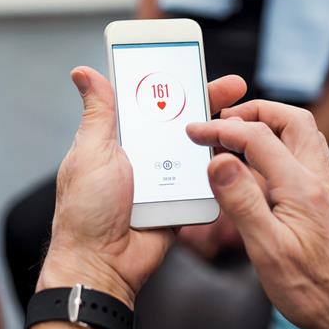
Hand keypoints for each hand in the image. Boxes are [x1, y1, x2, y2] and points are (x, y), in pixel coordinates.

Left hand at [39, 67, 246, 307]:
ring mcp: (163, 179)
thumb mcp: (91, 152)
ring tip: (244, 118)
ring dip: (219, 135)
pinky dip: (219, 171)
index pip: (149, 101)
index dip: (171, 82)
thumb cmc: (86, 210)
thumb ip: (99, 113)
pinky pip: (204, 182)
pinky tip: (240, 154)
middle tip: (236, 87)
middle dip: (207, 102)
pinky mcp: (180, 202)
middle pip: (180, 121)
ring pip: (196, 150)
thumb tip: (83, 72)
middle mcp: (143, 155)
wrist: (102, 264)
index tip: (194, 63)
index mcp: (119, 139)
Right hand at [186, 100, 328, 328]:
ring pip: (302, 135)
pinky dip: (279, 147)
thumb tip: (218, 161)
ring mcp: (327, 188)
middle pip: (292, 120)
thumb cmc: (310, 290)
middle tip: (223, 121)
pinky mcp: (326, 200)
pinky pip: (304, 157)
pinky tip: (259, 168)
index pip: (258, 138)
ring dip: (270, 126)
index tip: (195, 132)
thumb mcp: (266, 250)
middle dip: (255, 111)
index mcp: (303, 188)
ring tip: (238, 136)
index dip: (221, 129)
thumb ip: (242, 201)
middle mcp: (320, 180)